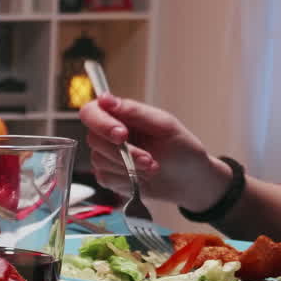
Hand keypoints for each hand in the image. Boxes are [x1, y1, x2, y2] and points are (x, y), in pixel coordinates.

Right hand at [79, 94, 231, 210]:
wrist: (189, 181)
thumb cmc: (182, 149)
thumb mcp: (164, 126)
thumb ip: (134, 112)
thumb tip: (105, 99)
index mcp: (121, 115)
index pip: (91, 112)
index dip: (101, 123)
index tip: (121, 135)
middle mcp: (109, 134)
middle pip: (94, 139)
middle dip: (123, 152)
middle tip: (148, 159)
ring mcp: (106, 156)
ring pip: (99, 160)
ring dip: (128, 167)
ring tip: (152, 167)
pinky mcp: (108, 176)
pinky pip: (105, 178)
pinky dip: (126, 179)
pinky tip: (142, 177)